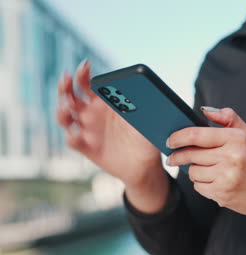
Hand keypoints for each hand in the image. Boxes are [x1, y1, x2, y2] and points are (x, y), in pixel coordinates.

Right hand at [56, 60, 167, 212]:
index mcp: (105, 101)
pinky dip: (72, 138)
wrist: (145, 165)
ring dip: (62, 111)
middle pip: (70, 96)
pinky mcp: (87, 148)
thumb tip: (150, 90)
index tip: (85, 65)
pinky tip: (76, 136)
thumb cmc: (146, 136)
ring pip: (65, 117)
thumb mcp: (148, 118)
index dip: (83, 73)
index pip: (88, 83)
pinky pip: (74, 141)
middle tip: (66, 78)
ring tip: (66, 108)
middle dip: (65, 86)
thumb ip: (145, 104)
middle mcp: (92, 114)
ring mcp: (87, 130)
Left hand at [166, 107, 245, 217]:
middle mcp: (231, 158)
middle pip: (191, 155)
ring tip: (207, 169)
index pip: (197, 135)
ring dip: (194, 170)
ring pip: (193, 172)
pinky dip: (202, 184)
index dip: (178, 137)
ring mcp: (227, 178)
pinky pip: (200, 187)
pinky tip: (215, 181)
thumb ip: (228, 119)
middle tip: (172, 158)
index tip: (169, 140)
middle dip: (178, 156)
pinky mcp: (224, 195)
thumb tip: (203, 110)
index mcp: (237, 139)